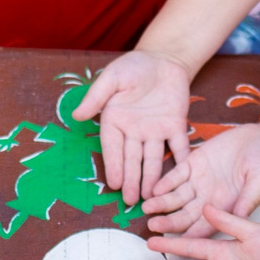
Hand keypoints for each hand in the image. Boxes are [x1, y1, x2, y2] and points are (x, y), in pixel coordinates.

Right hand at [76, 49, 195, 204]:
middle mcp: (134, 131)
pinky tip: (182, 176)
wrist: (163, 58)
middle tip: (132, 201)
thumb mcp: (112, 77)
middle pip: (132, 159)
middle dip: (132, 180)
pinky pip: (179, 146)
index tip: (114, 183)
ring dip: (153, 177)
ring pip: (153, 158)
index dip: (114, 165)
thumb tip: (76, 115)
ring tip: (152, 197)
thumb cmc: (133, 66)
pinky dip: (181, 160)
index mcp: (115, 121)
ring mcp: (156, 131)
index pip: (113, 147)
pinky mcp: (176, 127)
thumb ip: (96, 96)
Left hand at [142, 123, 259, 237]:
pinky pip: (176, 174)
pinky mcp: (193, 162)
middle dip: (169, 222)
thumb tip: (240, 218)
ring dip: (162, 203)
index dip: (191, 237)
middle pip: (185, 216)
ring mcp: (199, 181)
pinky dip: (166, 181)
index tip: (176, 247)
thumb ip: (249, 198)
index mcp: (225, 208)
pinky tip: (155, 187)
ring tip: (148, 207)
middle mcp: (208, 198)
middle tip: (153, 226)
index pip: (205, 228)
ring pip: (176, 197)